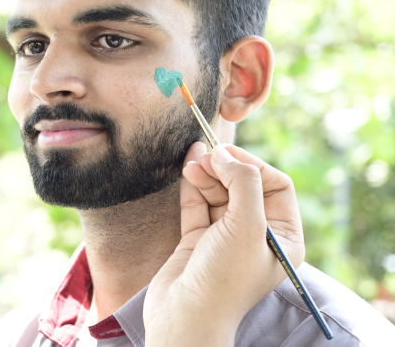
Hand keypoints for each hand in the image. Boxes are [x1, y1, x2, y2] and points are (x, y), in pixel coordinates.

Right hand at [143, 142, 304, 345]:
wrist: (186, 316)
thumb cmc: (225, 278)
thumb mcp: (246, 225)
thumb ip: (242, 182)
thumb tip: (225, 154)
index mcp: (282, 238)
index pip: (276, 186)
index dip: (253, 165)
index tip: (227, 152)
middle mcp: (256, 237)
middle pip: (245, 187)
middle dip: (226, 168)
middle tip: (207, 153)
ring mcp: (225, 239)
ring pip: (219, 194)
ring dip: (207, 174)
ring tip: (193, 160)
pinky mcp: (198, 241)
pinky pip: (198, 206)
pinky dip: (193, 186)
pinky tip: (187, 167)